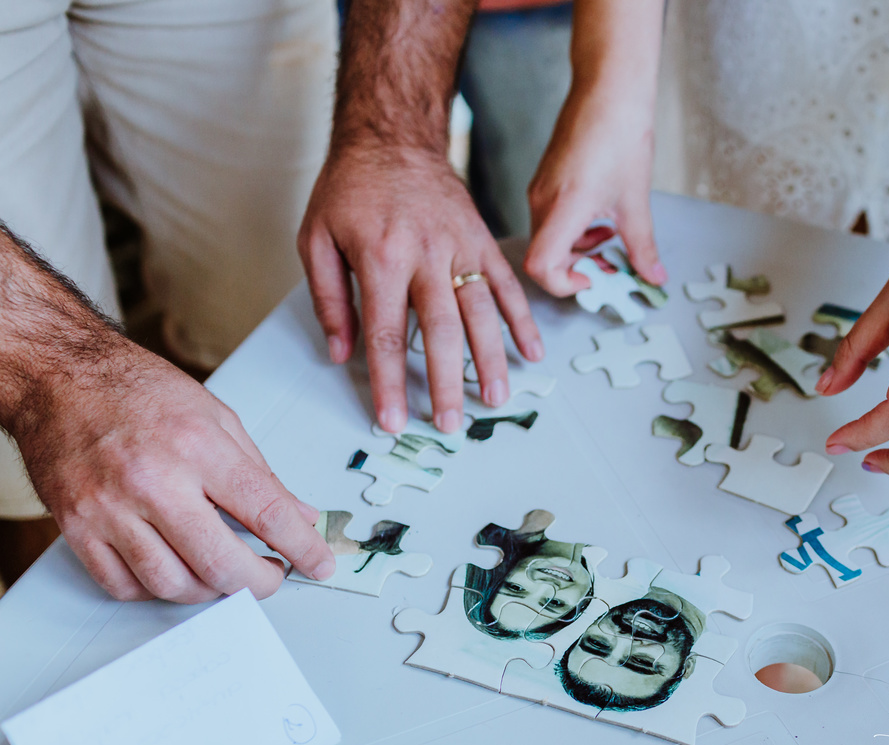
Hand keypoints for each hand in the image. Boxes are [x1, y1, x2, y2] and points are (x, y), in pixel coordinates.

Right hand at [17, 340, 334, 602]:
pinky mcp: (77, 528)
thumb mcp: (217, 416)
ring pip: (172, 584)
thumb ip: (261, 471)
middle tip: (273, 576)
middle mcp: (153, 482)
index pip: (266, 511)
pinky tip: (176, 570)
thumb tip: (299, 513)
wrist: (60, 378)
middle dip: (260, 582)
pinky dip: (158, 589)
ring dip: (211, 591)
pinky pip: (124, 585)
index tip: (320, 563)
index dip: (302, 546)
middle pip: (220, 562)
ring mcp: (110, 509)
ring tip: (227, 574)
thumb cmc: (137, 390)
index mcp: (198, 447)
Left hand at [299, 144, 542, 433]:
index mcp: (380, 258)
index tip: (392, 420)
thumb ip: (329, 298)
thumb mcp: (315, 238)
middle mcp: (425, 255)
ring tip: (495, 399)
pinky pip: (507, 285)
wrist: (392, 136)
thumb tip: (341, 352)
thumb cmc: (349, 189)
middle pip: (441, 332)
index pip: (387, 335)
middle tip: (450, 423)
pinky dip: (522, 320)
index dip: (390, 383)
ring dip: (491, 360)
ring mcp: (459, 247)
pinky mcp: (482, 240)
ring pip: (481, 312)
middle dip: (447, 383)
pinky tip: (532, 352)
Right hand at [525, 84, 663, 295]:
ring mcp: (539, 192)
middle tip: (613, 268)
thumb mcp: (636, 200)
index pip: (540, 267)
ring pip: (550, 241)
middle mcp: (541, 202)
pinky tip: (603, 219)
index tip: (595, 280)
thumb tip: (653, 277)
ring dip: (579, 251)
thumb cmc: (620, 136)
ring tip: (613, 239)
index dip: (565, 285)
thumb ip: (642, 246)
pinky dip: (575, 232)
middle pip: (545, 258)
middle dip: (579, 270)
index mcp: (562, 208)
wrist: (608, 90)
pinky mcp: (544, 183)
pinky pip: (552, 222)